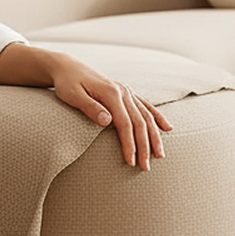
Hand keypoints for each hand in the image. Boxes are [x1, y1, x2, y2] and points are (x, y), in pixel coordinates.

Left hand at [48, 53, 171, 168]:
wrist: (68, 68)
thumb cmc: (67, 84)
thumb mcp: (72, 95)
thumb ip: (90, 108)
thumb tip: (107, 121)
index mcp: (111, 94)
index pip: (125, 124)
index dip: (129, 144)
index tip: (131, 162)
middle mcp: (123, 92)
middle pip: (140, 122)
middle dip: (145, 146)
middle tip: (146, 168)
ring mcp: (126, 91)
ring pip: (147, 116)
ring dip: (155, 136)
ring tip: (160, 155)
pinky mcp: (126, 93)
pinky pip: (146, 106)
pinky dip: (158, 117)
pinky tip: (167, 128)